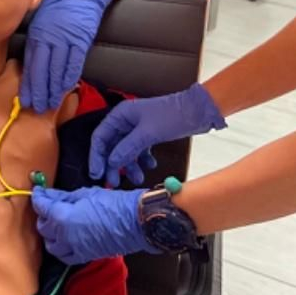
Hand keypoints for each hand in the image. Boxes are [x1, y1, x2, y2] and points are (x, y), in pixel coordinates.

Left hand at [21, 0, 116, 112]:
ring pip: (57, 70)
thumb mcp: (39, 18)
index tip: (24, 99)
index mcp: (36, 33)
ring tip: (50, 104)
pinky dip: (69, 78)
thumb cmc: (58, 1)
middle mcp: (49, 38)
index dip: (28, 84)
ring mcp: (66, 40)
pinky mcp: (81, 39)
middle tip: (36, 108)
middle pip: (42, 71)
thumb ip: (36, 38)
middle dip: (38, 92)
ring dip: (53, 90)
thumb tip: (31, 60)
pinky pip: (74, 62)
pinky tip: (66, 90)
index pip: (30, 64)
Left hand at [31, 186, 152, 264]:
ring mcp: (74, 248)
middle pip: (43, 227)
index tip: (39, 191)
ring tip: (56, 224)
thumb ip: (64, 197)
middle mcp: (65, 236)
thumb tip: (49, 194)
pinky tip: (65, 240)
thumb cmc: (114, 204)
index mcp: (63, 217)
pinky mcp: (85, 256)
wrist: (136, 222)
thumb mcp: (86, 194)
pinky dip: (62, 249)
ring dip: (50, 235)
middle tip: (49, 205)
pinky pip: (66, 257)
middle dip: (44, 215)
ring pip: (51, 245)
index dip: (38, 197)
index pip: (42, 207)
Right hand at [89, 83, 225, 188]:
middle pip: (112, 146)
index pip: (100, 137)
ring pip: (126, 151)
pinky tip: (150, 166)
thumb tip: (111, 162)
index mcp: (120, 115)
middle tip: (113, 182)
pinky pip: (138, 151)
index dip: (97, 156)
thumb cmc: (172, 116)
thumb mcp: (147, 134)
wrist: (198, 111)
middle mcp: (125, 121)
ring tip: (138, 178)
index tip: (97, 173)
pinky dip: (142, 160)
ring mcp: (137, 128)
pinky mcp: (148, 135)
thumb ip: (127, 148)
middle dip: (113, 165)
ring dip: (130, 165)